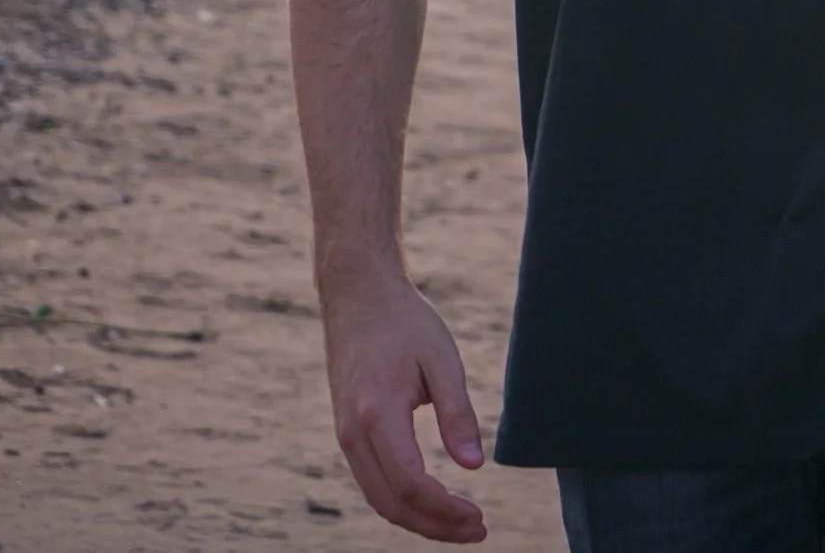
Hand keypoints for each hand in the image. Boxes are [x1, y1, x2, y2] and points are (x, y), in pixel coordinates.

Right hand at [320, 272, 489, 542]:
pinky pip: (373, 481)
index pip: (410, 484)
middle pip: (391, 504)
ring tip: (462, 524)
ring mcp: (345, 435)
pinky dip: (402, 502)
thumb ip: (458, 414)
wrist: (357, 296)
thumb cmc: (405, 323)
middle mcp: (352, 433)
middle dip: (435, 526)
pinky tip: (434, 501)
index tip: (479, 517)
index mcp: (377, 414)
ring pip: (378, 498)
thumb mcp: (442, 360)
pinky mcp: (347, 433)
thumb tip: (474, 467)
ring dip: (419, 519)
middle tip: (478, 531)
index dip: (444, 510)